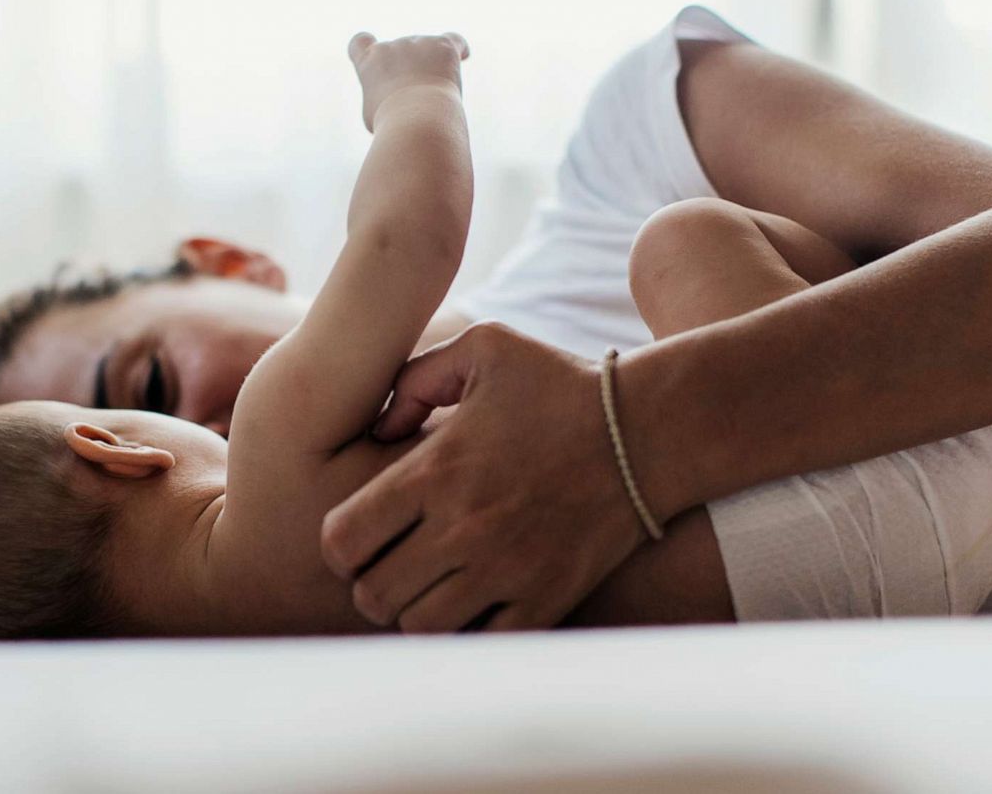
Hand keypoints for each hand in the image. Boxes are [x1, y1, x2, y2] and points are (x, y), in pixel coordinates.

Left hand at [320, 322, 652, 631]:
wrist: (650, 431)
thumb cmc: (562, 385)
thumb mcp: (486, 347)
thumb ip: (417, 375)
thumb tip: (379, 425)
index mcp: (435, 472)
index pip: (344, 540)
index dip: (341, 545)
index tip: (360, 537)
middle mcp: (464, 529)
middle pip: (374, 595)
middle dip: (372, 584)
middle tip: (392, 567)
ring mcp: (506, 571)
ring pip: (421, 628)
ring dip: (416, 612)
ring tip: (432, 587)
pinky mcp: (546, 600)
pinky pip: (481, 644)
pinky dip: (469, 632)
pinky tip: (476, 603)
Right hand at [347, 31, 469, 131]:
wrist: (416, 119)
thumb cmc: (393, 125)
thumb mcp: (374, 114)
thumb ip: (382, 97)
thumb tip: (398, 96)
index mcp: (369, 61)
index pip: (360, 42)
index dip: (369, 49)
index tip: (379, 58)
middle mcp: (392, 46)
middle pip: (402, 55)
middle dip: (411, 75)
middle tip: (418, 104)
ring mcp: (417, 43)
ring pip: (428, 53)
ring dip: (433, 70)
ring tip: (436, 97)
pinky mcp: (442, 46)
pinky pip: (454, 40)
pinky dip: (459, 48)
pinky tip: (463, 56)